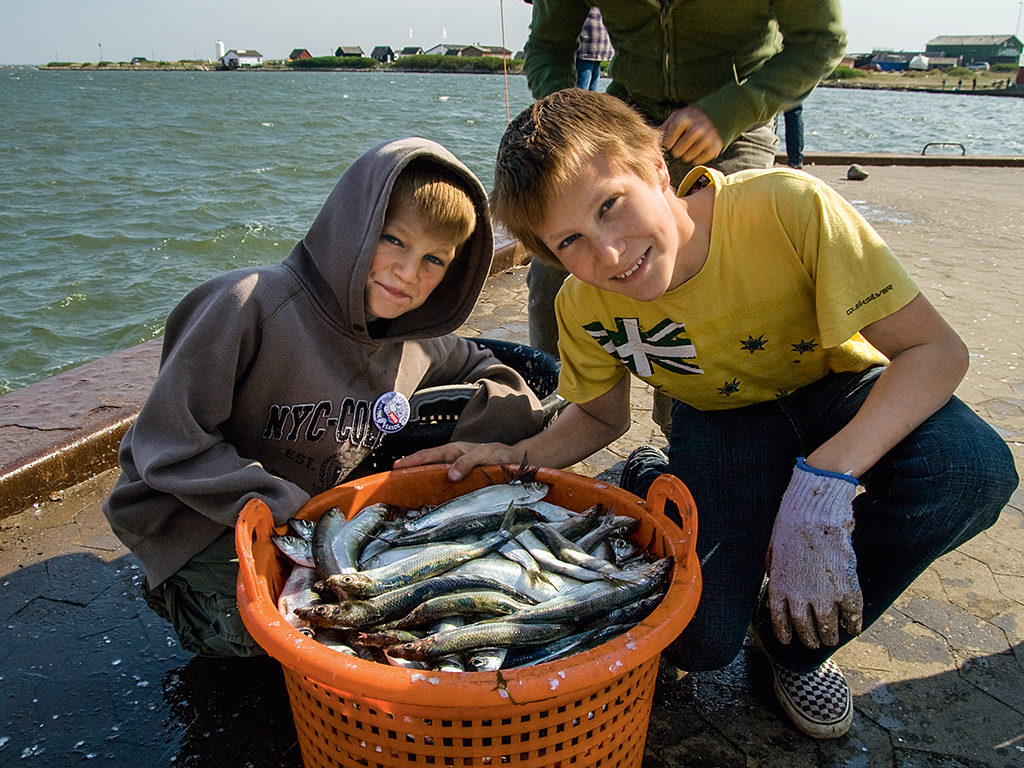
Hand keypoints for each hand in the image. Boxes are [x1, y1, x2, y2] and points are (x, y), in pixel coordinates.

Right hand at [392, 441, 521, 481]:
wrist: (514, 462)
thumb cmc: (500, 455)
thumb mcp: (484, 454)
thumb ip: (467, 462)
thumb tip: (450, 474)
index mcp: (454, 450)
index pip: (428, 455)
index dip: (412, 461)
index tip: (397, 466)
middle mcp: (452, 459)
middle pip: (426, 464)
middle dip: (409, 469)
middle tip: (394, 480)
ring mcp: (455, 469)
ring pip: (432, 474)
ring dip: (419, 479)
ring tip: (404, 489)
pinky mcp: (461, 480)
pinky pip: (442, 483)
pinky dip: (432, 487)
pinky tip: (427, 496)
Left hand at [659, 106, 723, 164]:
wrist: (716, 114)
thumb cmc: (690, 117)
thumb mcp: (676, 117)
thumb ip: (663, 128)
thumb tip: (650, 143)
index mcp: (684, 119)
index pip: (668, 142)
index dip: (669, 143)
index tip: (672, 140)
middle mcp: (697, 128)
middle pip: (677, 152)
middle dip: (677, 150)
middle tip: (681, 145)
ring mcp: (707, 138)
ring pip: (687, 158)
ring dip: (686, 155)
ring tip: (689, 147)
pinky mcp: (715, 147)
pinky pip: (699, 161)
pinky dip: (696, 158)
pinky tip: (697, 149)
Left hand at [765, 458, 862, 648]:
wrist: (813, 512)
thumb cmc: (791, 523)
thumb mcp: (773, 548)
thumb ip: (774, 568)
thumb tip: (773, 575)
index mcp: (778, 586)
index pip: (779, 619)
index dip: (785, 632)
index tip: (788, 641)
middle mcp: (798, 596)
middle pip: (805, 627)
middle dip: (811, 638)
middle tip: (817, 643)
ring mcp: (822, 595)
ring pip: (828, 625)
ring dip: (831, 634)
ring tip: (833, 638)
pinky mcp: (845, 588)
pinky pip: (851, 613)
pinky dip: (853, 623)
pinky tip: (854, 628)